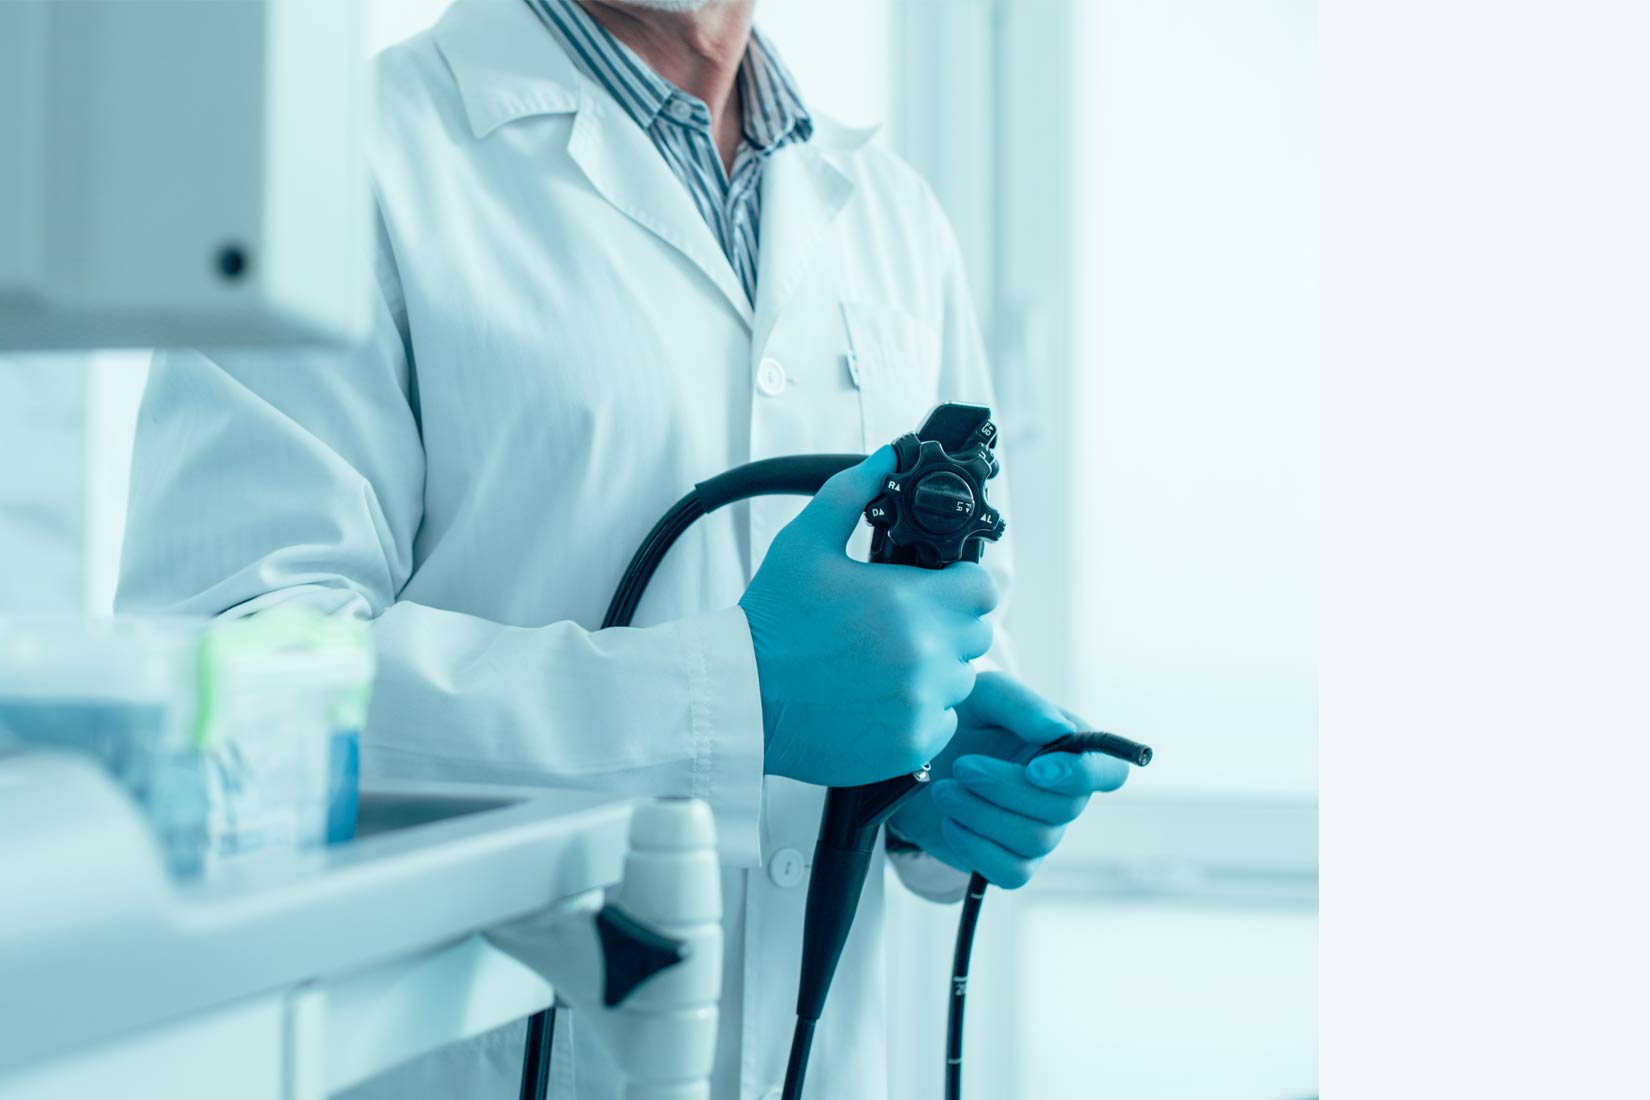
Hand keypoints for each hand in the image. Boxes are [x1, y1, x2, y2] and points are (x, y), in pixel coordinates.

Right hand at [739, 447, 997, 786]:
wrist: (739, 696)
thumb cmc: (770, 620)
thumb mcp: (806, 541)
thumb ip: (854, 490)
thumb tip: (889, 453)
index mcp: (911, 603)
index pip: (983, 589)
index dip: (961, 585)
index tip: (934, 589)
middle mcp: (925, 657)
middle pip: (976, 635)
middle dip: (947, 626)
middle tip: (900, 625)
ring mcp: (920, 705)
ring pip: (960, 681)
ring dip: (933, 671)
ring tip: (881, 663)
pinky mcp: (910, 745)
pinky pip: (940, 723)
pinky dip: (917, 713)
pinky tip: (875, 698)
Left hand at [889, 672, 1127, 887]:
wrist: (917, 759)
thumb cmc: (962, 719)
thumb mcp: (984, 695)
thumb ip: (1021, 705)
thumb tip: (1057, 731)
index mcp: (1070, 749)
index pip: (1109, 772)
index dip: (1083, 776)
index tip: (1035, 769)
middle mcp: (1064, 795)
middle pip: (1063, 809)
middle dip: (1006, 789)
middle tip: (962, 767)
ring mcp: (1041, 833)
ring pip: (1033, 840)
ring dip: (981, 814)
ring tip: (944, 789)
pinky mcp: (1011, 862)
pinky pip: (1010, 872)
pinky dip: (975, 847)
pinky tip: (951, 821)